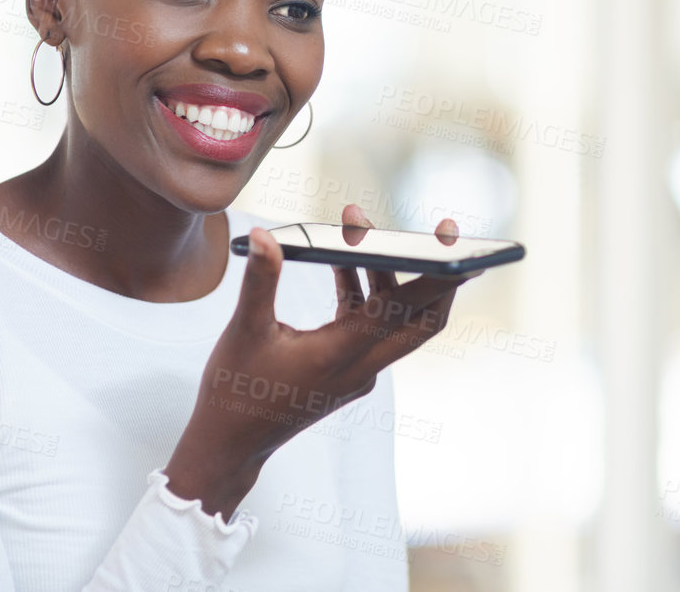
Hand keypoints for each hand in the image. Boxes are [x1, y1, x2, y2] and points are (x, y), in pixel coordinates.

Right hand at [163, 205, 474, 519]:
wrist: (228, 446)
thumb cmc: (234, 393)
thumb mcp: (244, 331)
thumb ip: (260, 281)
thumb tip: (267, 235)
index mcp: (341, 355)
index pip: (403, 309)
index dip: (433, 273)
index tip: (450, 240)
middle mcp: (361, 367)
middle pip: (425, 321)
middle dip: (440, 276)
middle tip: (444, 233)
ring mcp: (357, 372)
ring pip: (396, 321)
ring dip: (388, 276)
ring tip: (360, 232)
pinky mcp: (346, 372)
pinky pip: (370, 327)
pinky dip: (364, 294)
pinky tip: (343, 263)